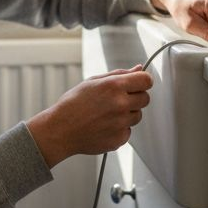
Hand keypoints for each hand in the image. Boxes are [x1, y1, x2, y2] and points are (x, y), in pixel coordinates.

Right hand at [27, 66, 152, 167]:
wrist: (60, 130)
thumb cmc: (73, 105)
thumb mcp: (93, 81)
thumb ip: (120, 74)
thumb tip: (138, 68)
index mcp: (114, 86)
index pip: (146, 80)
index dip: (142, 81)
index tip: (137, 84)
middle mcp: (120, 104)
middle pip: (145, 99)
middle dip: (135, 98)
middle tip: (116, 100)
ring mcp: (121, 123)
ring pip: (137, 116)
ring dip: (127, 114)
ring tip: (106, 114)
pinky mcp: (119, 139)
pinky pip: (128, 131)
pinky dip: (119, 129)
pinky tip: (104, 126)